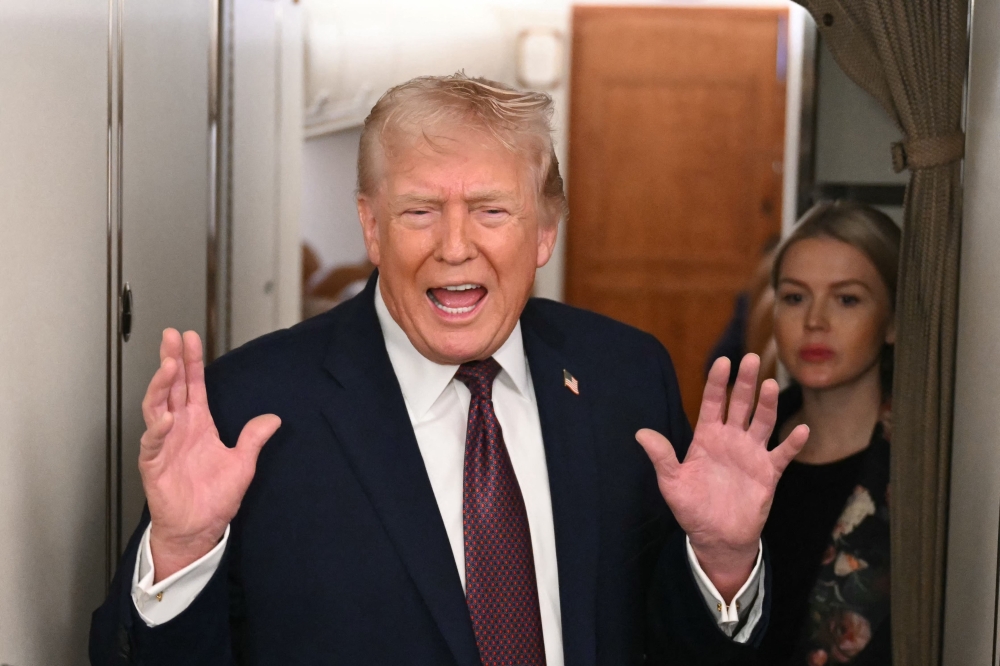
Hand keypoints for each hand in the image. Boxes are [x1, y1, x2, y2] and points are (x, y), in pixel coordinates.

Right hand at [139, 329, 280, 581]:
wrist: (198, 529)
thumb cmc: (214, 499)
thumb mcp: (242, 464)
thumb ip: (253, 439)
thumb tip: (273, 419)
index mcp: (199, 425)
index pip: (194, 386)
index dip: (192, 362)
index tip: (191, 338)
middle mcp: (179, 429)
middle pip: (172, 387)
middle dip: (171, 360)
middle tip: (171, 336)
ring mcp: (164, 444)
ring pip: (158, 407)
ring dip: (161, 386)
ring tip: (169, 365)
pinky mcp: (154, 464)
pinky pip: (153, 442)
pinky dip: (158, 429)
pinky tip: (166, 417)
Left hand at [636, 354, 807, 600]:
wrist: (716, 537)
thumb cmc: (692, 508)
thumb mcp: (672, 483)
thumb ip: (662, 457)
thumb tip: (640, 433)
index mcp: (707, 437)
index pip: (713, 403)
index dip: (717, 383)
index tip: (722, 362)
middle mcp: (731, 439)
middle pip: (740, 404)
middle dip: (745, 382)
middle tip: (751, 358)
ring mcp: (751, 454)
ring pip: (762, 422)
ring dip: (767, 404)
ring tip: (771, 384)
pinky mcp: (768, 473)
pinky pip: (782, 455)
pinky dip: (793, 443)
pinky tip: (802, 430)